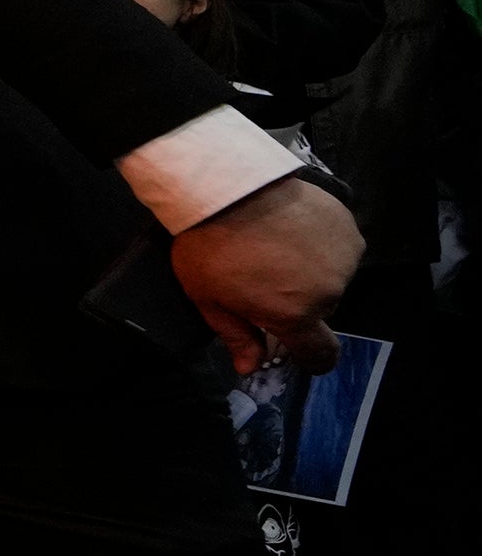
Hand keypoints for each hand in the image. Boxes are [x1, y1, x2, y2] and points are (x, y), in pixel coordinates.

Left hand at [172, 176, 359, 376]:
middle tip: (267, 278)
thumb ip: (235, 336)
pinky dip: (321, 245)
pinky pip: (339, 248)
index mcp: (295, 315)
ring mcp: (343, 257)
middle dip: (299, 303)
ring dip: (312, 272)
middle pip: (321, 311)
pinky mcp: (348, 226)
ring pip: (332, 278)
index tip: (299, 351)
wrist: (225, 186)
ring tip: (278, 249)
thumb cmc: (208, 247)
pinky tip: (292, 230)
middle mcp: (328, 291)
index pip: (320, 354)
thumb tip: (249, 368)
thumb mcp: (208, 299)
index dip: (312, 359)